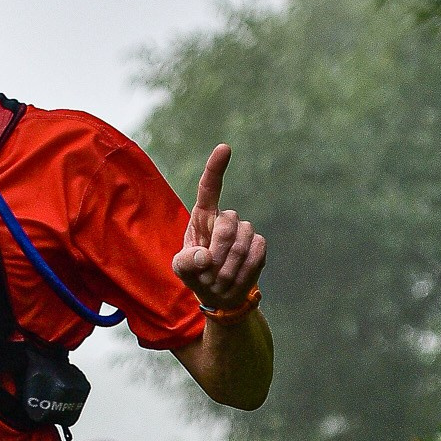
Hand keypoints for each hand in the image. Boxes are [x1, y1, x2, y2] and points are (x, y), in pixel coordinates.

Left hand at [174, 143, 265, 314]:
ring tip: (219, 281)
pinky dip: (244, 273)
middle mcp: (226, 218)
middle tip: (209, 276)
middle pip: (227, 226)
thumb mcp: (181, 270)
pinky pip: (256, 255)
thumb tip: (204, 257)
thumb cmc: (196, 274)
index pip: (209, 188)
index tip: (224, 148)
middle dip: (217, 255)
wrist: (219, 292)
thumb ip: (185, 263)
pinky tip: (235, 279)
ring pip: (242, 244)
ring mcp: (245, 230)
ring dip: (228, 269)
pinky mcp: (259, 244)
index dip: (216, 168)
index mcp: (203, 217)